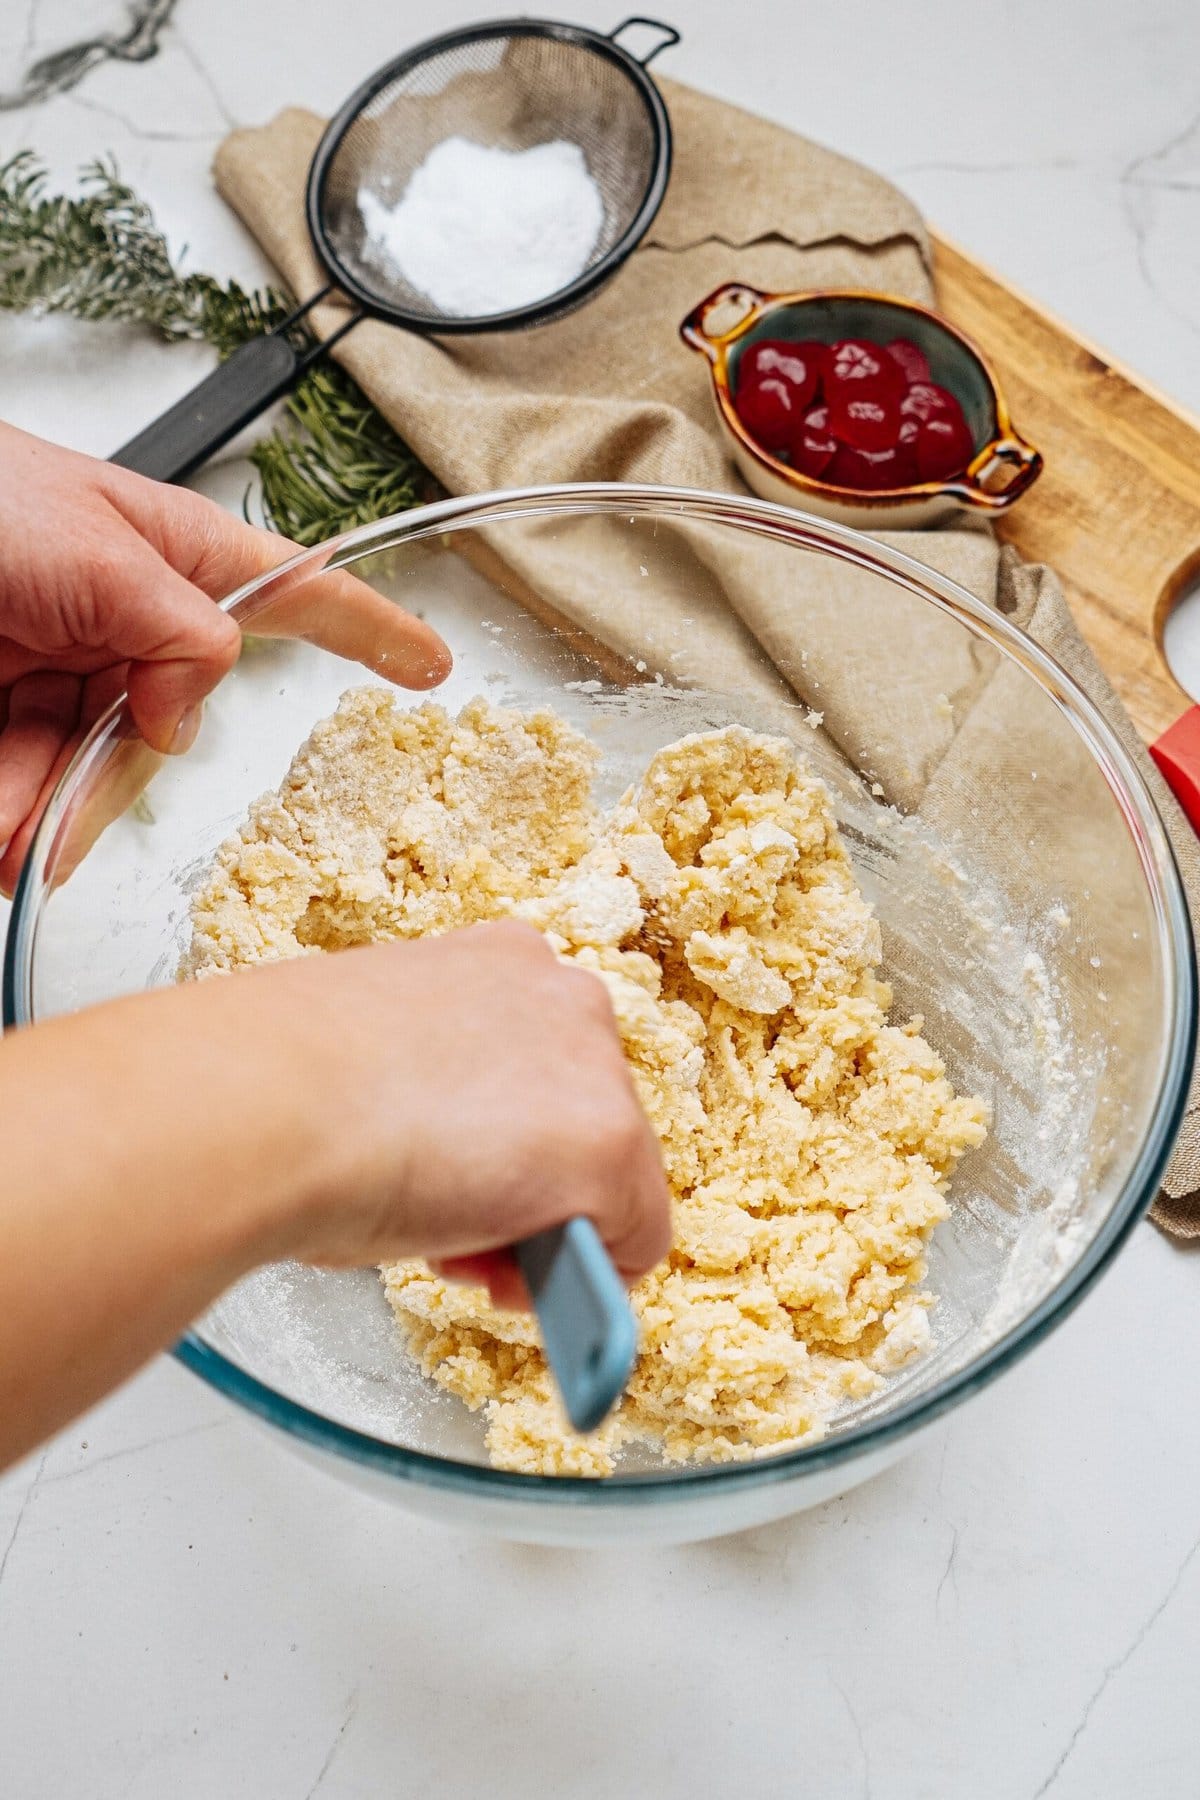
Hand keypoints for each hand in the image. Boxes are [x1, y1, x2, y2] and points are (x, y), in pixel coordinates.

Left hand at [0, 422, 450, 890]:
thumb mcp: (97, 544)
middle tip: (60, 760)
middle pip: (171, 735)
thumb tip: (192, 709)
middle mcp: (122, 629)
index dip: (370, 633)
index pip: (298, 597)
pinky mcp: (6, 726)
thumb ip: (181, 628)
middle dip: (110, 772)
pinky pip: (31, 802)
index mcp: (169, 561)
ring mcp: (61, 681)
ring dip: (43, 808)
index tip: (429, 665)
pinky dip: (12, 822)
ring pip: (90, 784)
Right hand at [0, 919, 671, 1464]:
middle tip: (443, 1222)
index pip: (536, 1066)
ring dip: (545, 1231)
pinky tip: (506, 1283)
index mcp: (501, 961)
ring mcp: (597, 1071)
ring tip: (456, 1248)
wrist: (264, 1105)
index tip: (444, 1170)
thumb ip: (426, 1093)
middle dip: (521, 1187)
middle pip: (580, 1123)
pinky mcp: (610, 1148)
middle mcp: (565, 998)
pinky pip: (631, 1243)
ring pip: (612, 1182)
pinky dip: (582, 1282)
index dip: (495, 1138)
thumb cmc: (276, 1085)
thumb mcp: (363, 1063)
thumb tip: (435, 1167)